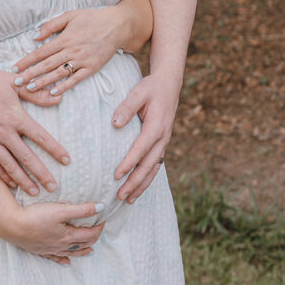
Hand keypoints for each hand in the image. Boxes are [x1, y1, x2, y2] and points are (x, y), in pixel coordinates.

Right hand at [0, 66, 69, 196]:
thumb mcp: (13, 82)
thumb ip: (36, 93)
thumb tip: (58, 97)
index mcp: (15, 117)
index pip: (41, 137)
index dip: (55, 150)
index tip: (67, 161)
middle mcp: (4, 132)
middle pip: (27, 158)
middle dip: (41, 174)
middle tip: (53, 187)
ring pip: (9, 165)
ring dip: (23, 180)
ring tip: (34, 191)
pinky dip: (2, 175)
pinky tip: (11, 183)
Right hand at [1, 200, 105, 260]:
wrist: (13, 226)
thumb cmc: (36, 216)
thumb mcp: (61, 210)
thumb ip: (81, 209)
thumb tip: (101, 207)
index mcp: (68, 236)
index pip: (90, 234)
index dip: (99, 226)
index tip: (103, 218)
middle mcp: (61, 245)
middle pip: (82, 244)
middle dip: (93, 237)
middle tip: (97, 229)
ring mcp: (51, 249)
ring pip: (71, 253)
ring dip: (82, 251)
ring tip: (90, 250)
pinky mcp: (40, 250)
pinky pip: (56, 257)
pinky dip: (64, 259)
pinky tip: (66, 261)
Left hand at [12, 5, 131, 98]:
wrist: (117, 25)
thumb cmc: (92, 18)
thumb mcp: (70, 15)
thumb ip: (51, 25)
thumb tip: (35, 36)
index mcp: (65, 38)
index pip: (41, 52)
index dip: (27, 60)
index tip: (15, 67)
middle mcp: (72, 50)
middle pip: (46, 65)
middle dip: (30, 74)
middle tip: (16, 82)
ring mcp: (82, 60)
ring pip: (58, 74)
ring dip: (43, 82)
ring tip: (29, 88)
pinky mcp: (92, 68)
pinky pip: (76, 79)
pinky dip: (64, 86)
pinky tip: (53, 92)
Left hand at [112, 73, 179, 201]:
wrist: (169, 84)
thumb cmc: (151, 88)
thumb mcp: (139, 92)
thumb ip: (126, 106)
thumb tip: (115, 123)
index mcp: (156, 126)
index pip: (140, 149)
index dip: (129, 163)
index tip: (117, 175)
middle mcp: (162, 138)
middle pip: (148, 165)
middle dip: (135, 182)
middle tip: (120, 196)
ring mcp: (163, 142)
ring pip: (153, 169)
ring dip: (141, 185)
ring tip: (128, 199)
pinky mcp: (161, 143)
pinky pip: (155, 164)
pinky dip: (147, 178)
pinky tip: (138, 188)